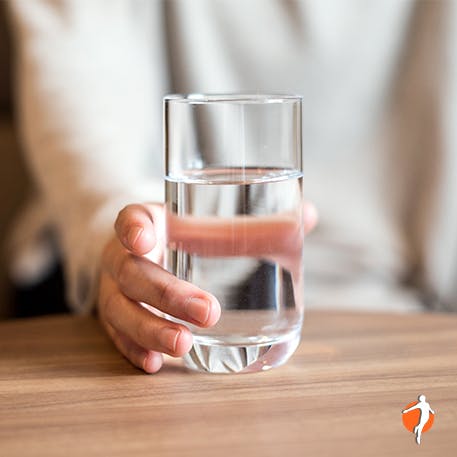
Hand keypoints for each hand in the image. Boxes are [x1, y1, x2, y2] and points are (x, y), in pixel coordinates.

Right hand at [98, 201, 317, 373]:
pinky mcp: (116, 317)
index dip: (132, 227)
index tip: (145, 238)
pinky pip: (118, 335)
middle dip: (166, 294)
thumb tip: (308, 214)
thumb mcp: (208, 223)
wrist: (144, 252)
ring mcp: (115, 290)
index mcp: (149, 225)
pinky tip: (155, 363)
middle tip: (207, 312)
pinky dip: (134, 349)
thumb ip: (256, 221)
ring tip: (183, 345)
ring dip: (150, 329)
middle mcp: (125, 257)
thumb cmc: (184, 238)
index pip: (130, 218)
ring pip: (120, 310)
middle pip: (132, 272)